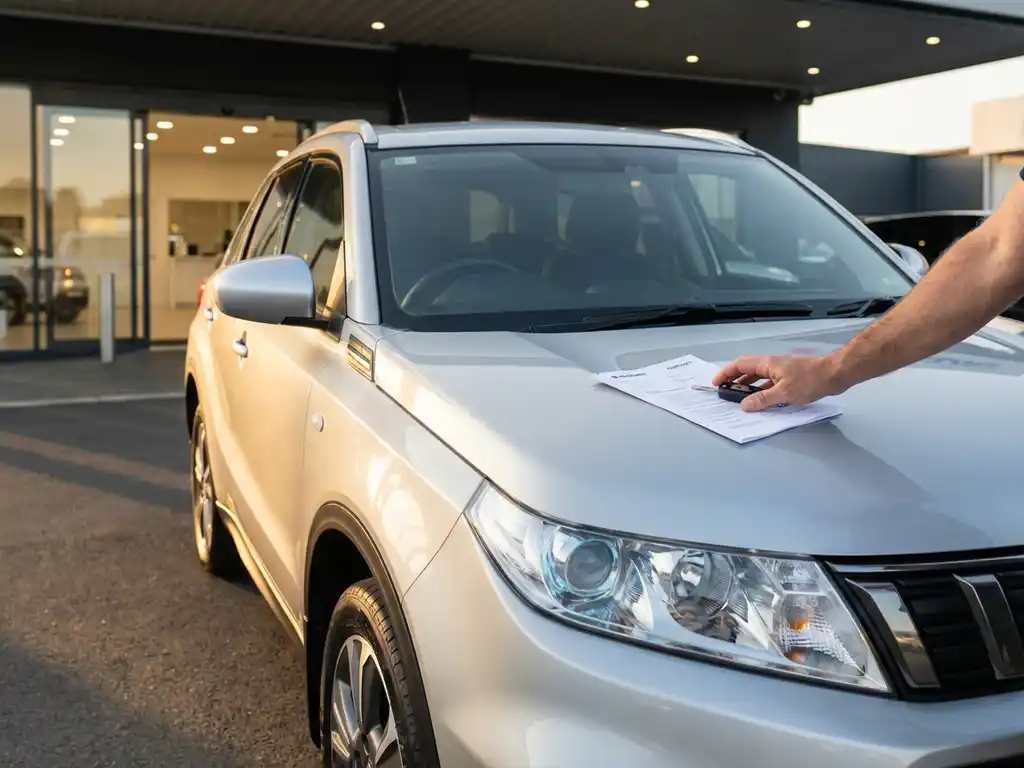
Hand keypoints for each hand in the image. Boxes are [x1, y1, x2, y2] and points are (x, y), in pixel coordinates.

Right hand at [711, 354, 841, 411]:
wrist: (834, 374)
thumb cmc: (810, 380)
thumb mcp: (784, 393)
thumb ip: (762, 400)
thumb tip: (744, 405)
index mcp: (767, 364)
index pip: (740, 365)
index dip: (726, 373)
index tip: (716, 384)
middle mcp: (771, 364)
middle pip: (747, 370)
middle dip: (734, 380)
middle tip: (725, 392)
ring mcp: (780, 370)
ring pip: (758, 377)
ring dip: (747, 386)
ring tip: (740, 399)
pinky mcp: (789, 377)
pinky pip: (768, 383)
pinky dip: (761, 390)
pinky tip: (761, 401)